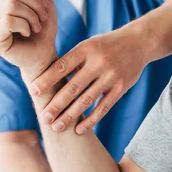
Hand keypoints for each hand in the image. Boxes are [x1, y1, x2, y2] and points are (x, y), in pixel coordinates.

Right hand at [0, 0, 58, 79]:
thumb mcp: (44, 4)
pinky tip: (27, 32)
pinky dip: (23, 25)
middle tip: (41, 19)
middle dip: (35, 5)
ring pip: (10, 5)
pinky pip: (8, 20)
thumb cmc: (42, 31)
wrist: (44, 54)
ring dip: (31, 16)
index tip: (44, 9)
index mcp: (0, 1)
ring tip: (35, 27)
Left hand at [29, 30, 147, 133]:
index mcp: (86, 49)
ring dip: (70, 116)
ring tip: (56, 127)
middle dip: (56, 104)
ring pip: (87, 100)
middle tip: (44, 117)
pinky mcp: (121, 88)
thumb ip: (72, 60)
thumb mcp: (89, 45)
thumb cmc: (106, 45)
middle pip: (73, 87)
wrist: (139, 42)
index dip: (47, 79)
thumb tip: (47, 79)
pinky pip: (103, 107)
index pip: (62, 66)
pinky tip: (79, 129)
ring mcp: (111, 76)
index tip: (33, 91)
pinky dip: (91, 120)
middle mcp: (99, 62)